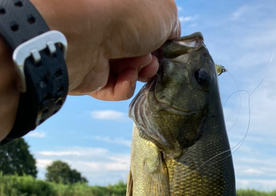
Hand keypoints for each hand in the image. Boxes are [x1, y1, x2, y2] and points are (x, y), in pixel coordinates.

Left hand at [31, 0, 180, 99]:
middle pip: (139, 51)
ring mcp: (97, 50)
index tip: (166, 47)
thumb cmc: (125, 14)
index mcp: (121, 6)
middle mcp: (107, 25)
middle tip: (151, 60)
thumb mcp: (165, 11)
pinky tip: (125, 77)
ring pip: (128, 71)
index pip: (146, 26)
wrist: (85, 34)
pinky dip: (124, 86)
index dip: (160, 40)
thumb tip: (168, 38)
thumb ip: (172, 26)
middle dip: (150, 60)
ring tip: (138, 66)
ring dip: (139, 73)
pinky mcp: (90, 75)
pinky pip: (114, 89)